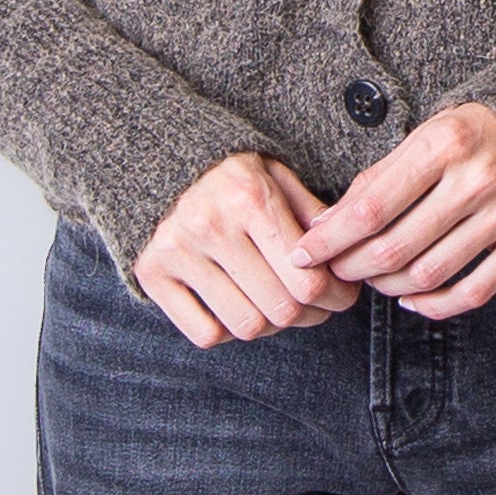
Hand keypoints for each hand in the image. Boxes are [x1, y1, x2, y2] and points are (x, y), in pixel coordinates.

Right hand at [133, 152, 361, 347]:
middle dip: (312, 315)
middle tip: (319, 306)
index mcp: (250, 198)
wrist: (159, 161)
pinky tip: (239, 306)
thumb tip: (342, 253)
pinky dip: (229, 331)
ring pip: (246, 326)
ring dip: (274, 327)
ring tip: (281, 307)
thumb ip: (310, 213)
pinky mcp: (152, 275)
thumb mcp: (276, 176)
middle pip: (281, 309)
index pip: (306, 278)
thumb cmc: (231, 175)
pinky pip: (205, 333)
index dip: (336, 296)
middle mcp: (211, 226)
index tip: (342, 294)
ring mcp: (178, 253)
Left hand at [287, 103, 495, 317]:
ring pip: (429, 274)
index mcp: (444, 143)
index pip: (372, 206)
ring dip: (388, 288)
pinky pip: (473, 292)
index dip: (332, 238)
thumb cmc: (475, 130)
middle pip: (397, 246)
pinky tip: (411, 299)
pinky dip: (434, 305)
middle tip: (336, 271)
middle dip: (353, 267)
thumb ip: (379, 177)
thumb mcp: (426, 133)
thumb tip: (327, 225)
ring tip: (372, 280)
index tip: (304, 253)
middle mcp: (479, 178)